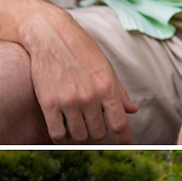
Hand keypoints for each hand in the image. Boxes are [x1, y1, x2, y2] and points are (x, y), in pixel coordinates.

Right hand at [25, 5, 130, 144]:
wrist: (49, 33)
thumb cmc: (80, 47)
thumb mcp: (105, 66)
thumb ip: (119, 91)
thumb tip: (133, 110)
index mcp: (106, 87)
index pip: (120, 124)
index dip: (124, 139)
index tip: (125, 146)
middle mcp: (89, 96)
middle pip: (98, 133)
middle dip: (97, 130)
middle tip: (91, 120)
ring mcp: (68, 101)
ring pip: (79, 136)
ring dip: (79, 132)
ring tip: (76, 120)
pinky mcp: (49, 103)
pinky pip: (58, 134)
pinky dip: (62, 135)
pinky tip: (63, 126)